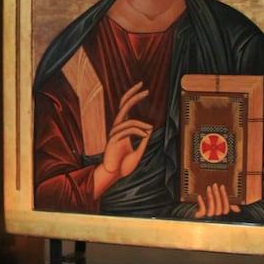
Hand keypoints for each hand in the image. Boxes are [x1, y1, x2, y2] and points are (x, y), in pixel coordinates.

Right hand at [94, 82, 151, 197]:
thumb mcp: (139, 151)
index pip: (126, 108)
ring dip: (141, 125)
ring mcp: (114, 133)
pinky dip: (139, 131)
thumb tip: (149, 129)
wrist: (114, 175)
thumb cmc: (124, 165)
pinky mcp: (113, 140)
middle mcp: (117, 128)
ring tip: (149, 130)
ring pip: (128, 121)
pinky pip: (127, 131)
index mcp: (123, 128)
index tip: (143, 89)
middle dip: (133, 95)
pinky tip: (146, 135)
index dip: (133, 97)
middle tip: (143, 87)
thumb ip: (143, 140)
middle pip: (123, 105)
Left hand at [195, 183, 240, 217]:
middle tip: (214, 185)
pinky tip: (200, 196)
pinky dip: (201, 204)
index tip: (222, 186)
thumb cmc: (214, 200)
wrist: (199, 204)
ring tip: (208, 188)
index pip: (226, 207)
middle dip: (217, 195)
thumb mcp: (223, 200)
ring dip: (210, 198)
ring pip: (211, 209)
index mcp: (223, 210)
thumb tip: (238, 210)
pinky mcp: (201, 214)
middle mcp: (216, 214)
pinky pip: (202, 211)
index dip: (224, 197)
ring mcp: (209, 214)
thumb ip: (231, 204)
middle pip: (219, 207)